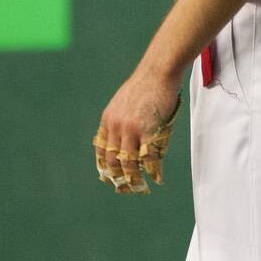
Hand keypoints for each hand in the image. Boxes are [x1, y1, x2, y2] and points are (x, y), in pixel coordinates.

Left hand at [93, 70, 180, 194]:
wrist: (159, 71)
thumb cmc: (147, 83)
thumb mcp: (124, 102)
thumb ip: (122, 119)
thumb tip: (127, 135)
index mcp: (108, 120)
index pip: (102, 149)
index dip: (105, 166)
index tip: (108, 177)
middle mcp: (116, 127)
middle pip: (113, 160)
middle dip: (118, 177)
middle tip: (124, 189)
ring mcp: (132, 130)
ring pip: (130, 162)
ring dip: (135, 179)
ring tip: (140, 188)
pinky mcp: (148, 130)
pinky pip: (149, 156)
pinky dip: (153, 170)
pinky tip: (157, 177)